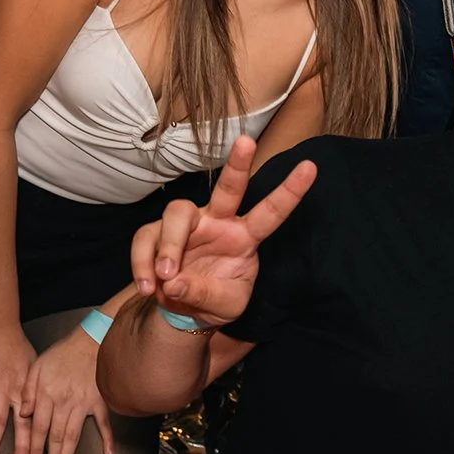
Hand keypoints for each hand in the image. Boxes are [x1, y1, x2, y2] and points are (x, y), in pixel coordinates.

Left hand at [18, 329, 115, 453]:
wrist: (91, 339)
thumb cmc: (62, 353)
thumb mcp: (37, 366)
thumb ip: (27, 390)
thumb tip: (22, 414)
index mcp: (47, 395)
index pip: (37, 427)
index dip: (33, 447)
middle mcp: (65, 402)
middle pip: (55, 436)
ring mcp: (84, 403)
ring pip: (74, 435)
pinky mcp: (100, 400)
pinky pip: (104, 423)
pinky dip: (107, 439)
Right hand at [130, 136, 316, 326]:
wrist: (185, 310)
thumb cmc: (215, 299)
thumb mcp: (225, 306)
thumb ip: (205, 294)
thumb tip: (174, 283)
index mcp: (245, 236)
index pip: (271, 212)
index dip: (290, 191)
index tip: (311, 167)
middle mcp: (218, 222)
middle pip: (228, 187)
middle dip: (239, 165)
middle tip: (246, 143)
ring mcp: (187, 225)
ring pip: (177, 213)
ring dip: (169, 246)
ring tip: (167, 277)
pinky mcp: (156, 234)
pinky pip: (145, 239)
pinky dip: (142, 263)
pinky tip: (147, 287)